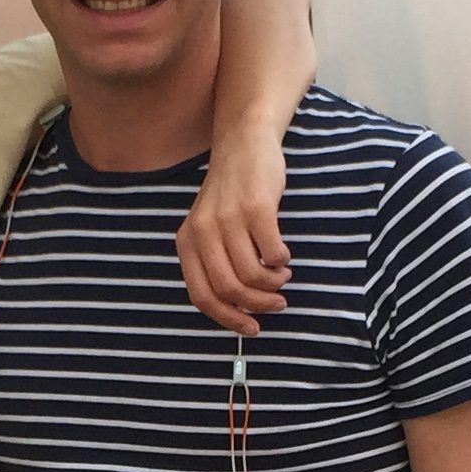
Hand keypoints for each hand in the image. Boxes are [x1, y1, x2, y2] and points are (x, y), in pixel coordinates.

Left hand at [177, 129, 289, 333]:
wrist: (244, 143)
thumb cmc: (231, 194)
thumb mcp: (209, 227)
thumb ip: (215, 261)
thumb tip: (239, 307)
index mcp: (187, 242)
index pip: (202, 295)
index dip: (228, 318)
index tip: (251, 328)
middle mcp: (203, 231)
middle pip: (229, 289)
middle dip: (258, 305)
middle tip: (277, 303)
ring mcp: (229, 218)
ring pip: (252, 275)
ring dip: (274, 284)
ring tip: (282, 277)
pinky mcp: (256, 207)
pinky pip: (272, 253)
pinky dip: (281, 261)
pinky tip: (283, 255)